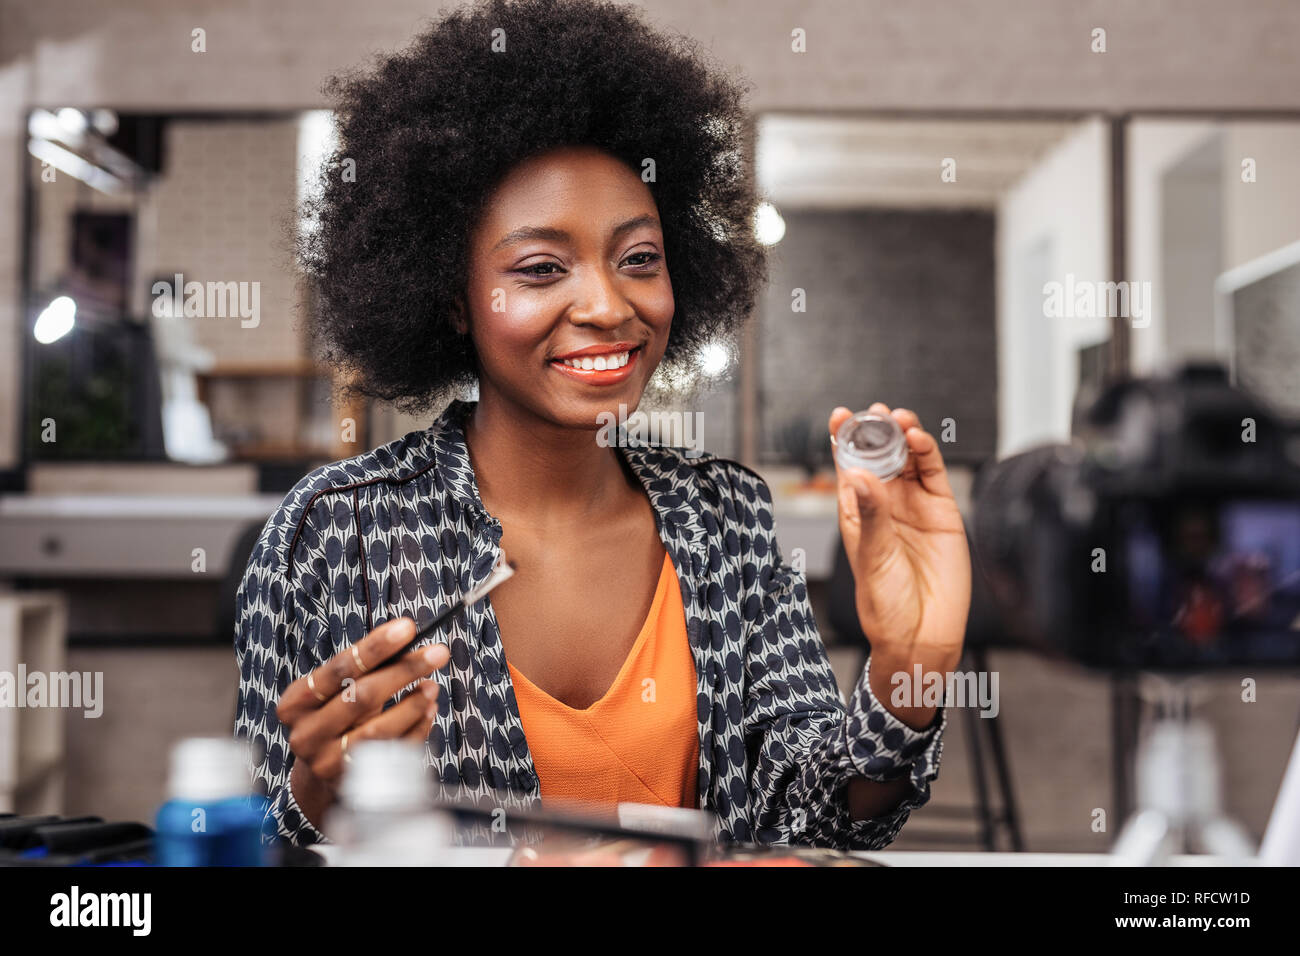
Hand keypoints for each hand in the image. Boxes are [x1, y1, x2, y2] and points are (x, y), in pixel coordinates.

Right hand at [275, 617, 450, 829]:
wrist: (320, 770)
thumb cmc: (334, 716)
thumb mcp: (336, 690)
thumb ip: (364, 669)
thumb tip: (408, 640)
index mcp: (297, 702)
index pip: (340, 668)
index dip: (375, 647)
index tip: (407, 628)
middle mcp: (306, 734)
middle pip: (361, 697)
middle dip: (404, 671)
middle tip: (437, 653)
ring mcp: (327, 762)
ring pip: (379, 730)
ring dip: (413, 704)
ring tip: (432, 686)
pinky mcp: (353, 782)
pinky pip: (393, 754)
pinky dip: (416, 729)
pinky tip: (428, 711)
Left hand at [829, 404, 970, 727]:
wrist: (924, 635)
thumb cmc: (887, 605)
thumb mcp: (873, 557)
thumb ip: (871, 515)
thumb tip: (857, 475)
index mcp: (856, 512)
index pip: (848, 467)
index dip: (844, 439)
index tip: (839, 415)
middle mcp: (885, 504)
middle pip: (880, 454)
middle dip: (877, 429)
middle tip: (876, 411)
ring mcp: (914, 505)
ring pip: (908, 457)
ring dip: (903, 434)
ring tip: (898, 419)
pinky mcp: (943, 511)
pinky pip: (934, 473)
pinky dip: (928, 452)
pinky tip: (919, 439)